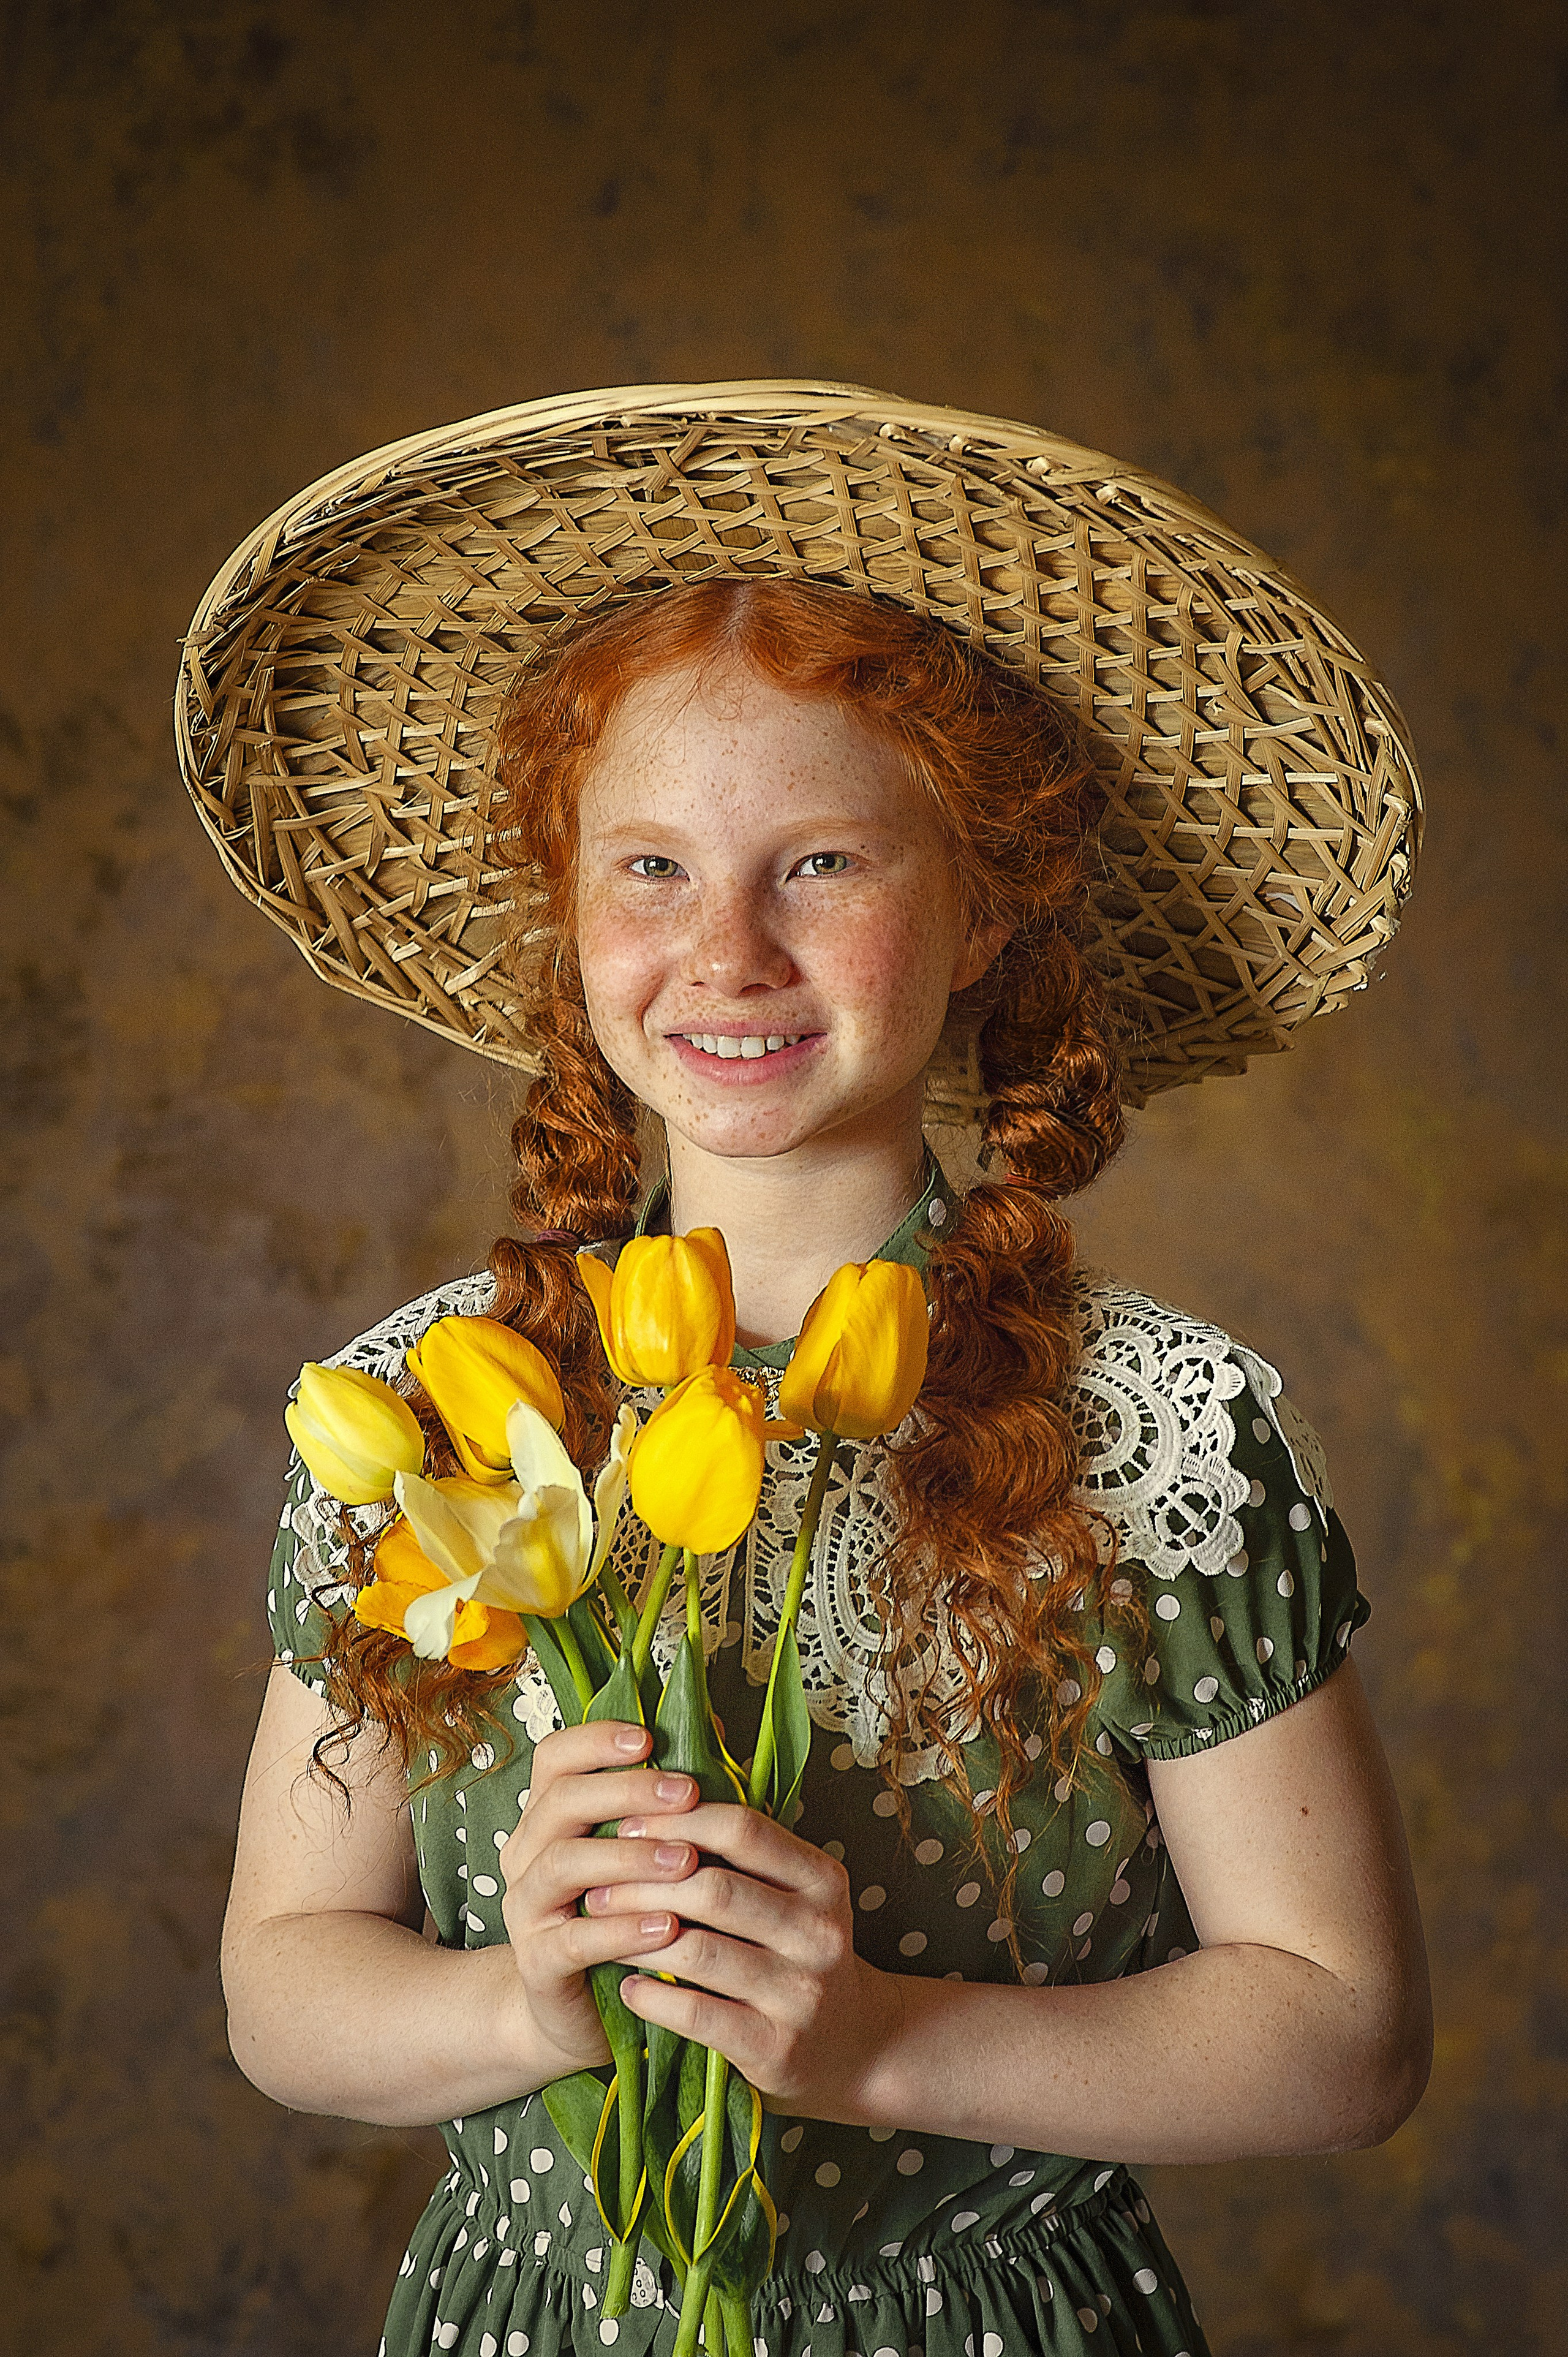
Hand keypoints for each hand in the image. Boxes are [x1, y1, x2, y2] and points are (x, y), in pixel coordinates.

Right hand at [497, 1720, 699, 2075]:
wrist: (583, 2014)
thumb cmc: (626, 1918)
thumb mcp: (643, 1853)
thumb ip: (667, 1800)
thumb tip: (713, 1728)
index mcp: (548, 1818)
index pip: (555, 1758)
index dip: (597, 1741)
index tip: (649, 1739)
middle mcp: (527, 1855)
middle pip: (561, 1801)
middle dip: (627, 1791)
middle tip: (687, 1792)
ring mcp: (527, 1911)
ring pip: (562, 1864)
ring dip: (628, 1856)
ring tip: (686, 1861)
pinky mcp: (538, 1965)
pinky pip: (573, 1939)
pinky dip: (621, 1929)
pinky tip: (667, 1926)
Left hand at [588, 1800, 905, 2120]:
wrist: (852, 2046)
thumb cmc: (798, 1953)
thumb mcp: (796, 1893)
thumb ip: (746, 1852)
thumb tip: (657, 1799)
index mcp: (822, 1880)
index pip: (743, 1830)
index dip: (677, 1822)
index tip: (627, 1825)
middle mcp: (819, 1932)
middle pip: (714, 1889)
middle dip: (643, 1883)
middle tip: (596, 1883)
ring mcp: (800, 1994)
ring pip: (699, 1951)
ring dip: (634, 1937)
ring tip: (600, 1930)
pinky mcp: (775, 2049)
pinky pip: (698, 2014)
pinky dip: (654, 1997)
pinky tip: (629, 1986)